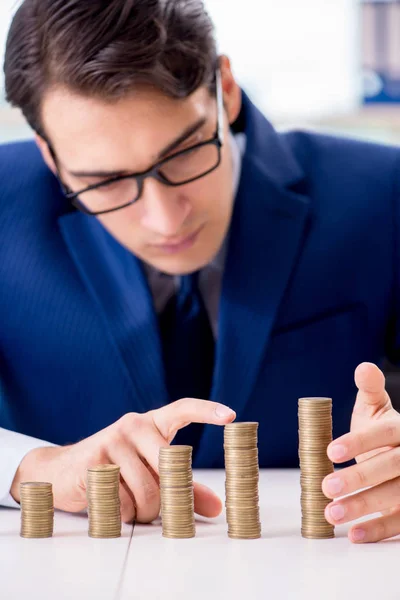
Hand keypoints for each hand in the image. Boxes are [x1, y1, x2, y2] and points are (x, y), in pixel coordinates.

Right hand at [10, 398, 235, 523]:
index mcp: (150, 423)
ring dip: (143, 512)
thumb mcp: (149, 473)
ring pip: (148, 492)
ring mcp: (112, 441)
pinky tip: (111, 503)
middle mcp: (133, 425)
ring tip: (129, 504)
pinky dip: (122, 514)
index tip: (231, 415)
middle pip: (169, 470)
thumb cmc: (115, 470)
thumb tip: (216, 508)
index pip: (182, 408)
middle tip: (155, 506)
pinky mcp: (94, 462)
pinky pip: (123, 501)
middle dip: (166, 498)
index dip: (207, 411)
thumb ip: (183, 487)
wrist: (61, 470)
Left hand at [322, 362, 399, 542]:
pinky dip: (378, 530)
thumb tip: (363, 368)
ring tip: (332, 513)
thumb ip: (370, 389)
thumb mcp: (376, 408)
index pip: (384, 434)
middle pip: (390, 467)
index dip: (359, 442)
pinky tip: (354, 534)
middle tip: (326, 487)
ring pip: (395, 495)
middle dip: (358, 478)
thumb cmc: (384, 431)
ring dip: (364, 506)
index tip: (330, 452)